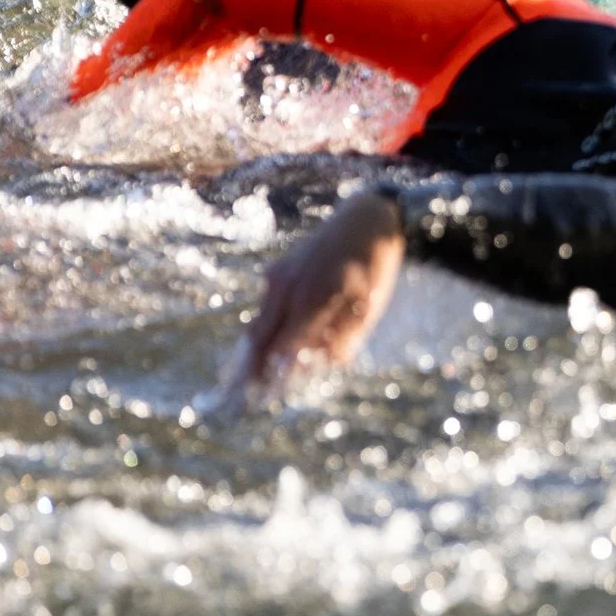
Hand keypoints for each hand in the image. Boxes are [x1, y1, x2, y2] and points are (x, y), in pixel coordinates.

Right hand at [233, 191, 406, 399]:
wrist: (367, 219)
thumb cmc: (375, 267)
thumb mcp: (370, 306)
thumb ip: (346, 338)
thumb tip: (326, 365)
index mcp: (316, 297)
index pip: (285, 346)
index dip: (272, 373)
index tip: (265, 396)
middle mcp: (291, 286)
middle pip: (260, 337)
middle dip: (249, 368)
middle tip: (240, 396)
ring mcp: (280, 275)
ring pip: (259, 323)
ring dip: (253, 352)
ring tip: (245, 380)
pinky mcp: (278, 270)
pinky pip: (267, 307)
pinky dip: (265, 330)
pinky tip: (265, 349)